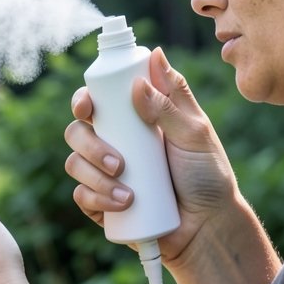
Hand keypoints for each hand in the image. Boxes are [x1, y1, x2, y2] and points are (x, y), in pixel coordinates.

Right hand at [64, 47, 239, 265]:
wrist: (209, 227)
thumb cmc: (208, 175)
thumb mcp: (196, 133)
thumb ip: (172, 99)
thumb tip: (154, 56)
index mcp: (134, 118)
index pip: (98, 100)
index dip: (84, 98)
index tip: (87, 106)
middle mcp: (114, 141)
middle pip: (77, 130)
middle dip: (89, 145)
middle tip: (117, 162)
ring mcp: (105, 173)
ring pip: (74, 163)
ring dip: (94, 177)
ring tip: (127, 193)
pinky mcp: (102, 202)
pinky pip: (81, 195)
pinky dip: (96, 198)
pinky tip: (122, 204)